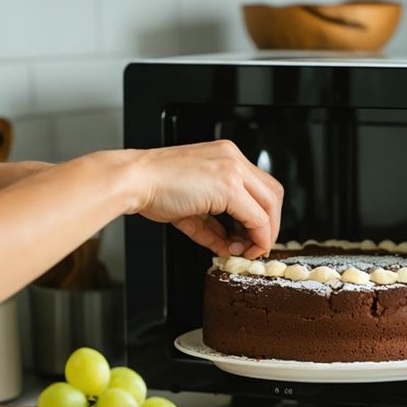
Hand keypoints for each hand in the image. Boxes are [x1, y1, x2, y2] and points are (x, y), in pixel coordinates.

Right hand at [117, 140, 283, 257]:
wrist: (134, 180)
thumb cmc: (153, 188)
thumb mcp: (191, 205)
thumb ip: (213, 223)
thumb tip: (228, 244)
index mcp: (225, 156)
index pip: (259, 187)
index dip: (260, 215)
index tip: (251, 236)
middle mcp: (233, 159)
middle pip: (272, 195)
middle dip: (268, 226)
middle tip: (255, 246)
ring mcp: (233, 170)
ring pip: (270, 206)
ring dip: (262, 234)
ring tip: (245, 250)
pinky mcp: (229, 185)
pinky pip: (255, 218)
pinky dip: (251, 238)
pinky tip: (233, 249)